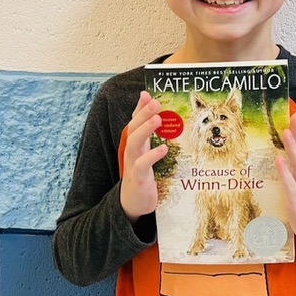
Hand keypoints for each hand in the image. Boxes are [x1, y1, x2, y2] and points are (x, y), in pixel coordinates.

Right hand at [120, 91, 167, 223]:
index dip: (139, 107)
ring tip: (158, 119)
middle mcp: (132, 151)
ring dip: (145, 130)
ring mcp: (133, 164)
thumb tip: (156, 115)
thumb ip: (150, 134)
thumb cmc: (142, 173)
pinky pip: (143, 165)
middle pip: (133, 128)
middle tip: (155, 102)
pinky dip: (152, 156)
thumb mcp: (145, 151)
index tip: (146, 93)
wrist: (133, 202)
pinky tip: (163, 148)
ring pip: (135, 144)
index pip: (135, 121)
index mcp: (135, 143)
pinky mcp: (138, 178)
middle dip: (143, 114)